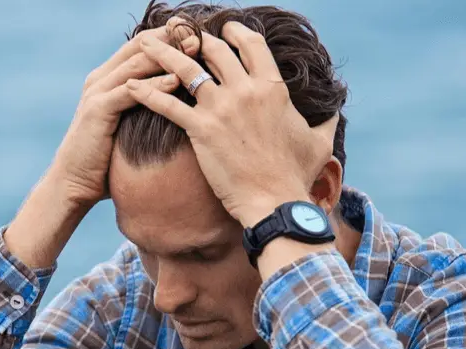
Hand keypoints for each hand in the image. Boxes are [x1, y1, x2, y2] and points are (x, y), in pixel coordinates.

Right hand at [46, 22, 199, 213]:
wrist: (74, 183)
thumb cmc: (106, 160)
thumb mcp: (129, 127)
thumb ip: (146, 109)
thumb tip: (180, 106)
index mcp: (108, 78)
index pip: (142, 45)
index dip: (169, 37)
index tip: (199, 34)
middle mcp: (101, 78)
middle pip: (140, 46)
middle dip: (170, 38)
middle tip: (200, 34)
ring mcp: (97, 92)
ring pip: (136, 63)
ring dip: (167, 56)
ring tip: (194, 50)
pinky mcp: (97, 110)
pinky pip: (130, 92)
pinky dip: (154, 84)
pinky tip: (176, 80)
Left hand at [125, 22, 337, 226]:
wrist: (275, 202)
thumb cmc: (296, 175)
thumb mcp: (319, 142)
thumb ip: (326, 121)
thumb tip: (336, 110)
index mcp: (273, 87)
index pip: (250, 44)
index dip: (234, 32)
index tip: (222, 29)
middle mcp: (246, 90)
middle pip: (214, 50)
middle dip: (194, 38)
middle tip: (179, 34)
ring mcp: (221, 108)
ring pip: (185, 68)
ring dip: (162, 52)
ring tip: (144, 44)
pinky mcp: (200, 130)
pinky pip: (167, 104)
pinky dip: (146, 93)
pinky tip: (129, 87)